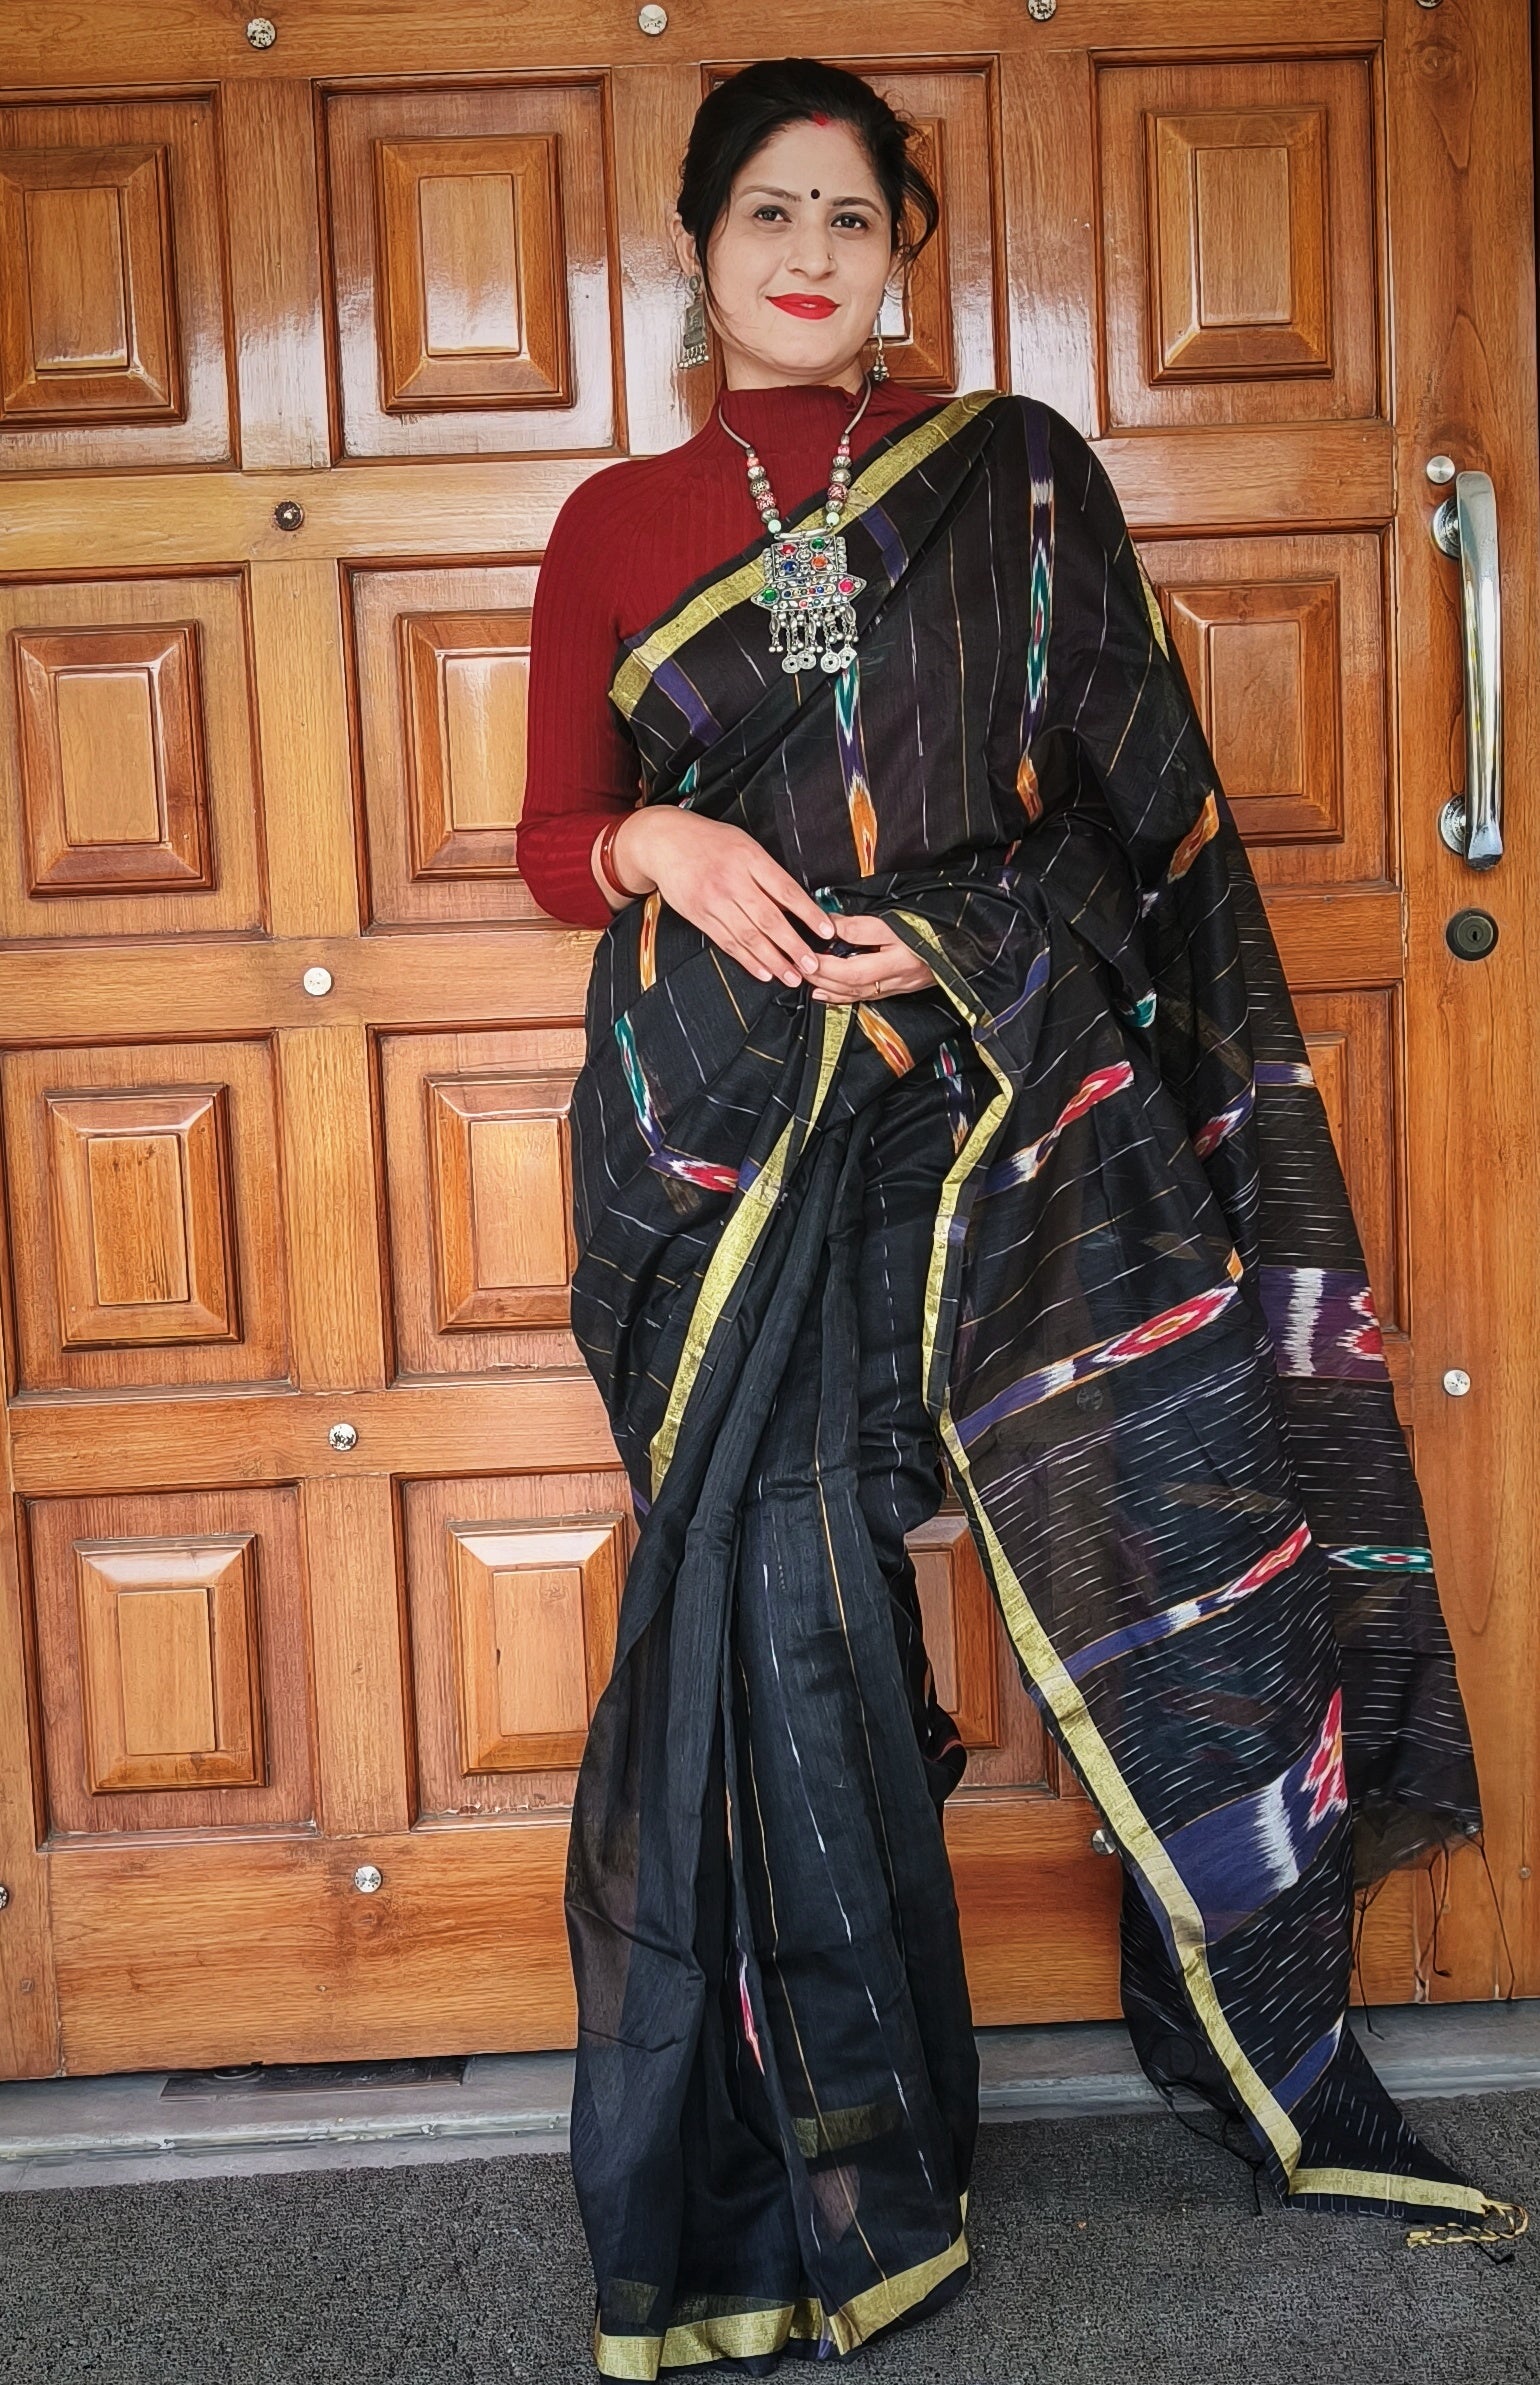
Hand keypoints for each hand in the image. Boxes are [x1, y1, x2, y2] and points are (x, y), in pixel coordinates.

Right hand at [605, 808, 837, 987]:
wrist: (664, 841)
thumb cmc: (711, 841)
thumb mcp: (744, 845)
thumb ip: (768, 872)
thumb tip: (796, 904)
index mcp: (750, 859)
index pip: (786, 890)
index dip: (808, 913)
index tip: (827, 931)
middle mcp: (732, 881)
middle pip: (769, 919)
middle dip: (793, 946)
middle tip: (812, 965)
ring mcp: (714, 901)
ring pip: (748, 936)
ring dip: (773, 960)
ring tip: (791, 977)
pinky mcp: (699, 916)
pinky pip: (727, 942)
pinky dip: (746, 960)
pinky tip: (763, 972)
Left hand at [805, 916, 936, 1003]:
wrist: (961, 945)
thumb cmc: (930, 928)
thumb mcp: (895, 921)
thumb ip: (860, 926)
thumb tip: (827, 924)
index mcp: (897, 961)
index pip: (853, 970)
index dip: (826, 966)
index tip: (805, 955)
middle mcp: (896, 980)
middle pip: (851, 986)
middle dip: (821, 978)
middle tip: (798, 966)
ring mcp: (898, 988)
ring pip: (857, 994)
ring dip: (828, 989)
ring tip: (806, 980)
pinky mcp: (898, 989)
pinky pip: (865, 996)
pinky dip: (842, 996)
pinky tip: (826, 994)